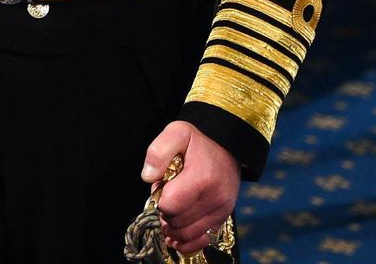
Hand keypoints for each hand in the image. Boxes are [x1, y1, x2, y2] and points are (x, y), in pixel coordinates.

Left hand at [142, 121, 240, 254]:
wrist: (227, 146)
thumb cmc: (198, 141)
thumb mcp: (175, 132)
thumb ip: (158, 152)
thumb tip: (148, 177)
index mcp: (201, 179)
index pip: (170, 206)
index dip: (159, 200)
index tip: (161, 187)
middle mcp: (214, 200)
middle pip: (177, 223)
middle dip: (165, 213)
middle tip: (166, 196)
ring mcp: (221, 211)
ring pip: (188, 234)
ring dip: (173, 228)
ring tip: (170, 211)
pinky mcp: (223, 218)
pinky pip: (202, 240)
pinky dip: (187, 242)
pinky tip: (175, 236)